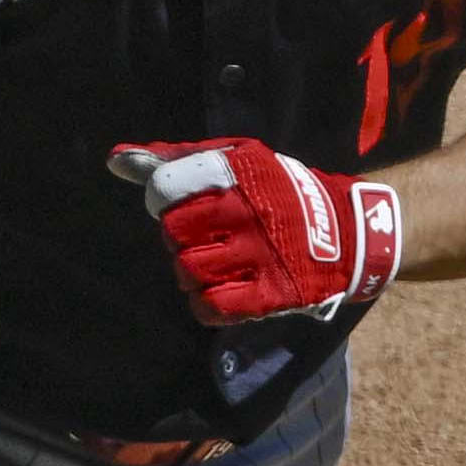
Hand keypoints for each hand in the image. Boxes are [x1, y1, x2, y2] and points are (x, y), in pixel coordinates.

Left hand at [107, 140, 401, 323]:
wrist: (350, 231)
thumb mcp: (236, 159)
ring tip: (213, 263)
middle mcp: (246, 211)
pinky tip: (219, 290)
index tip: (179, 204)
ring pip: (187, 269)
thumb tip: (115, 159)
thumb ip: (174, 159)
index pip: (166, 187)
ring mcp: (259, 255)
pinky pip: (211, 306)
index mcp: (237, 172)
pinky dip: (205, 302)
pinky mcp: (270, 293)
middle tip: (201, 236)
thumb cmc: (279, 191)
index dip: (161, 199)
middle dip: (178, 236)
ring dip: (191, 270)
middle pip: (172, 232)